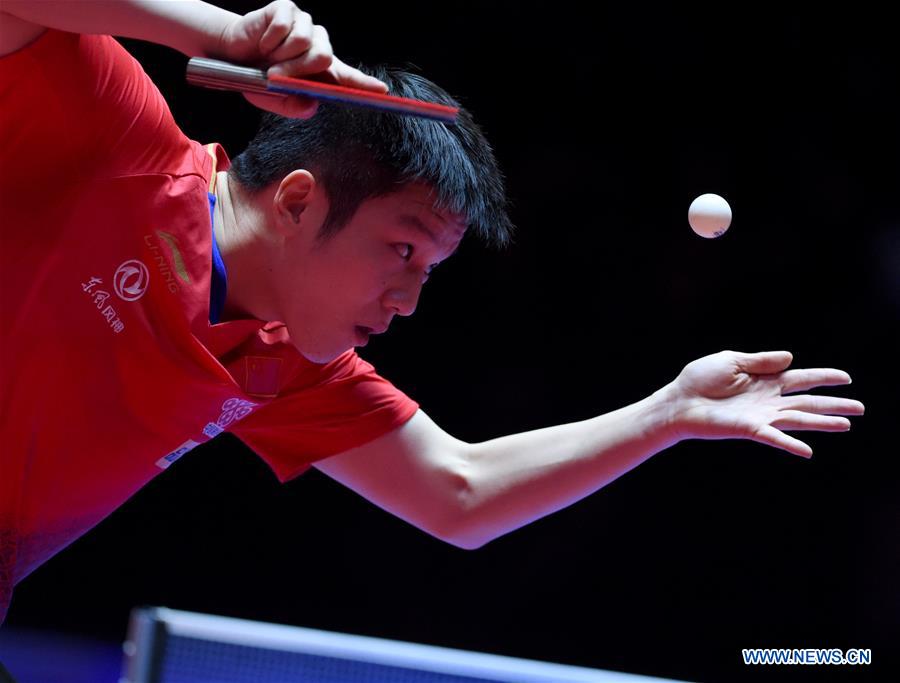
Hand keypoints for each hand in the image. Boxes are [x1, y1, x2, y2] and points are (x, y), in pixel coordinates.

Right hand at [213, 0, 387, 117]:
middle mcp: (318, 44)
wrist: (232, 54)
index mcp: (321, 70)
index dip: (365, 84)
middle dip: (297, 69)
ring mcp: (305, 24)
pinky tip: (263, 41)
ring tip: (268, 56)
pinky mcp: (288, 9)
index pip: (348, 77)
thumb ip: (293, 106)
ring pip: (303, 42)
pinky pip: (283, 27)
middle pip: (323, 56)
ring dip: (280, 54)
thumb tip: (311, 105)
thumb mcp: (274, 99)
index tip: (382, 91)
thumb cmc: (258, 76)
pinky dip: (269, 40)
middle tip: (275, 74)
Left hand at [661, 350, 864, 457]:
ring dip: (822, 422)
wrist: (678, 401)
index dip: (823, 377)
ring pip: (798, 419)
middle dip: (833, 404)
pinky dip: (790, 445)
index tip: (846, 378)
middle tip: (860, 408)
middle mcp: (767, 400)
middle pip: (807, 401)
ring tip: (847, 424)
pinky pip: (773, 437)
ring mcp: (760, 416)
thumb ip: (760, 361)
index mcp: (764, 381)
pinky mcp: (748, 429)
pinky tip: (808, 451)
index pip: (801, 378)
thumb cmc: (699, 381)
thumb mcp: (731, 361)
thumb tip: (791, 358)